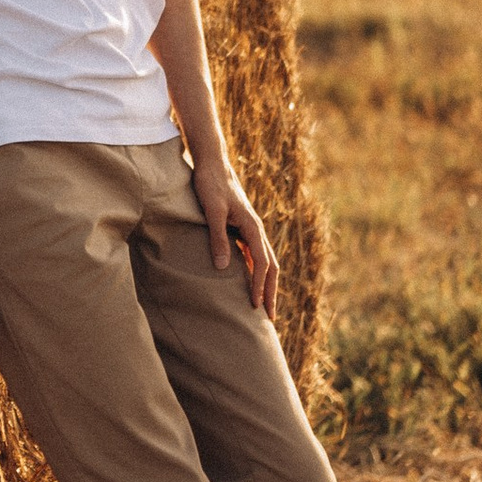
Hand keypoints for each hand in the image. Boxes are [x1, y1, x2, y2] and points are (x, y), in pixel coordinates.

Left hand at [194, 157, 279, 313]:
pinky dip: (256, 271)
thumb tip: (223, 268)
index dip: (260, 286)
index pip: (262, 263)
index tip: (256, 306)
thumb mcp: (212, 210)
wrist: (212, 163)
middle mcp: (256, 229)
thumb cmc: (210, 184)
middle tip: (270, 318)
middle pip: (270, 266)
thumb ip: (217, 237)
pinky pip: (254, 254)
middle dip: (271, 292)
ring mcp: (250, 229)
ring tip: (263, 305)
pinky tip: (250, 282)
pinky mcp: (242, 227)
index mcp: (252, 226)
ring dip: (266, 284)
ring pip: (265, 261)